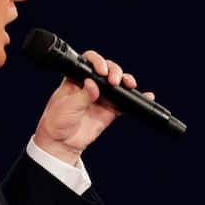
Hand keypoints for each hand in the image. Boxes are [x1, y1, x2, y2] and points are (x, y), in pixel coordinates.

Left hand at [32, 51, 156, 164]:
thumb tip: (93, 84)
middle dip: (115, 71)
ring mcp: (102, 96)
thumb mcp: (68, 106)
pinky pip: (125, 102)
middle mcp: (91, 84)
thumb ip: (83, 94)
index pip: (89, 62)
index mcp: (77, 78)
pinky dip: (135, 99)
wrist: (63, 142)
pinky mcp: (110, 109)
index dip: (98, 62)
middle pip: (108, 69)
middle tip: (114, 81)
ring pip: (118, 83)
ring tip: (129, 84)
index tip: (102, 71)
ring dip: (125, 81)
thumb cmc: (58, 120)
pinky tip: (146, 95)